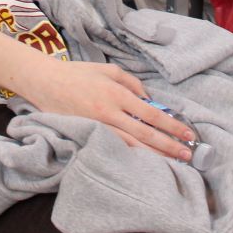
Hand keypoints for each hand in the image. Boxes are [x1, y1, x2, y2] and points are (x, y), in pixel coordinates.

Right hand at [17, 57, 195, 160]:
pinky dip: (132, 156)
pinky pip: (114, 148)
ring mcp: (98, 127)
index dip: (171, 125)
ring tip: (172, 162)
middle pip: (145, 134)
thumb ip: (131, 83)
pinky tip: (144, 161)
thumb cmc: (77, 73)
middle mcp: (110, 113)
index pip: (151, 114)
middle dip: (169, 145)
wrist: (45, 82)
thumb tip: (148, 99)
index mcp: (116, 94)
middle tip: (188, 154)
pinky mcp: (88, 135)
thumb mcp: (108, 70)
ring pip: (132, 146)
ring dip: (154, 155)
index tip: (187, 133)